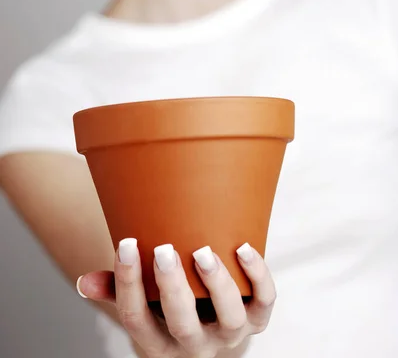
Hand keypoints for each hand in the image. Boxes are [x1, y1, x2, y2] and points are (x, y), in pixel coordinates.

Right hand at [77, 240, 275, 357]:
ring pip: (228, 317)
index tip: (125, 244)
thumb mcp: (142, 308)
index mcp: (159, 342)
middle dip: (172, 287)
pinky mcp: (257, 319)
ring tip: (202, 251)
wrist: (212, 337)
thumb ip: (117, 292)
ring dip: (217, 284)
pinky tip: (243, 247)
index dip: (127, 283)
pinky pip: (264, 301)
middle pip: (182, 323)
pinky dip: (258, 276)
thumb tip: (86, 282)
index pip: (137, 318)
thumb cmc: (169, 311)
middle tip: (163, 250)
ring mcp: (230, 334)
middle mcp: (196, 344)